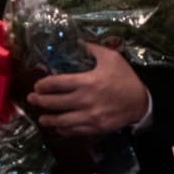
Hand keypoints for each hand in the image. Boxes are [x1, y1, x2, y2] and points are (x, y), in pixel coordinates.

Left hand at [29, 43, 148, 136]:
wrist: (141, 102)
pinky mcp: (94, 128)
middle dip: (40, 101)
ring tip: (41, 118)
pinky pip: (74, 131)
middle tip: (32, 99)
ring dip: (48, 119)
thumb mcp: (111, 58)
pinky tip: (58, 127)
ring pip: (61, 121)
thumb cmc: (125, 78)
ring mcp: (89, 117)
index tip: (37, 85)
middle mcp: (85, 101)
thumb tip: (76, 42)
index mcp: (87, 82)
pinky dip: (63, 130)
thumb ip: (92, 50)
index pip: (57, 84)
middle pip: (55, 103)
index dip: (43, 85)